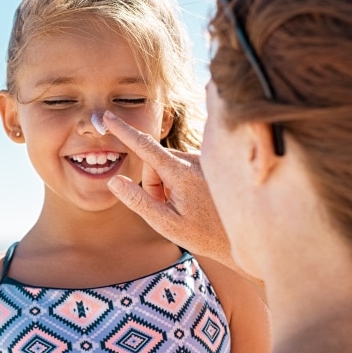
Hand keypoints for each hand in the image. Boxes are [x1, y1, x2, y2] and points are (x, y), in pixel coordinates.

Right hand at [103, 110, 231, 266]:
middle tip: (167, 210)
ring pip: (166, 166)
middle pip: (154, 163)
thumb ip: (138, 201)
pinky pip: (180, 167)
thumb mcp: (165, 224)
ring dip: (166, 185)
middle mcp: (194, 160)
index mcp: (181, 172)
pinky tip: (194, 201)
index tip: (108, 116)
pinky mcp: (207, 164)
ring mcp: (202, 161)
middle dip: (153, 184)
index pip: (145, 147)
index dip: (123, 131)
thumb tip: (114, 180)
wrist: (244, 236)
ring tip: (184, 208)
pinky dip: (178, 183)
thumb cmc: (204, 235)